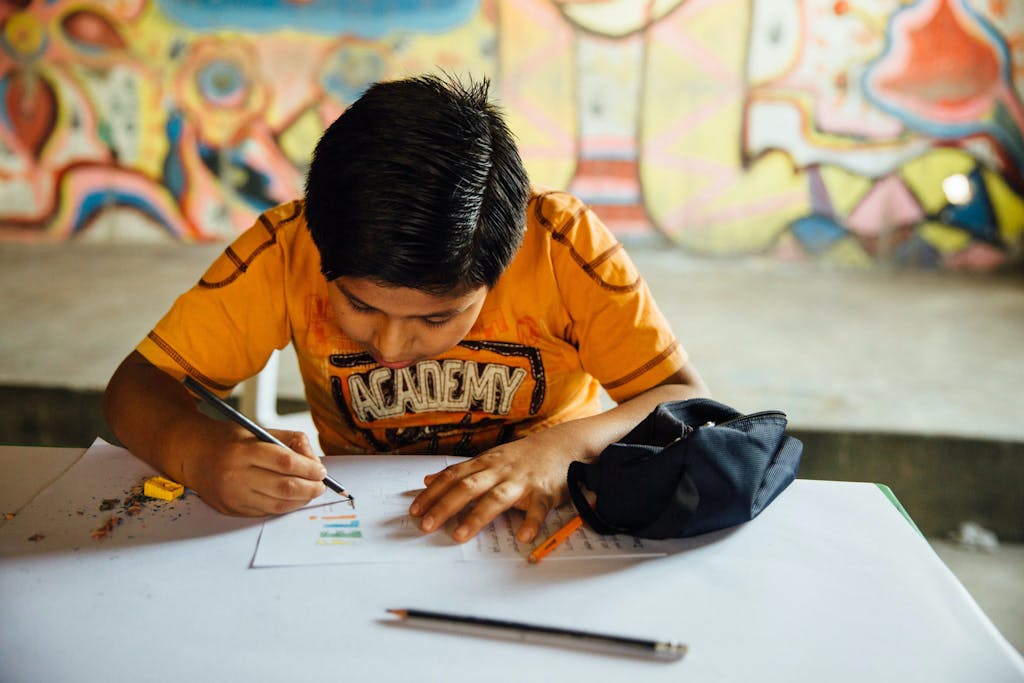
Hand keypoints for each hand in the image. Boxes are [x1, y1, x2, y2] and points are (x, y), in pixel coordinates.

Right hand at [187, 427, 326, 515]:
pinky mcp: (231, 509)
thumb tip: (314, 461)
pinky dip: (283, 506)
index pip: (285, 463)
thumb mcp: (257, 429)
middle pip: (284, 487)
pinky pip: (265, 512)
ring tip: (309, 492)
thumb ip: (289, 441)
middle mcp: (236, 474)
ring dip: (300, 501)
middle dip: (310, 488)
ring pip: (277, 504)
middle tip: (320, 485)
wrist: (192, 454)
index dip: (309, 469)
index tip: (321, 471)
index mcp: (243, 450)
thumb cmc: (228, 440)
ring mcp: (232, 495)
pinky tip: (291, 499)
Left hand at [408, 428, 579, 543]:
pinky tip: (523, 537)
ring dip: (477, 517)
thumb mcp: (489, 459)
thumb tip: (428, 480)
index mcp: (485, 464)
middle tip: (426, 526)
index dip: (433, 494)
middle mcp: (500, 471)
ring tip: (460, 535)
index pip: (453, 477)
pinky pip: (538, 509)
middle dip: (445, 506)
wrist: (562, 445)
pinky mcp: (545, 492)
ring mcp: (522, 481)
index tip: (415, 511)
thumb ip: (460, 472)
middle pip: (468, 487)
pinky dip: (531, 522)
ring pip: (496, 498)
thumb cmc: (522, 457)